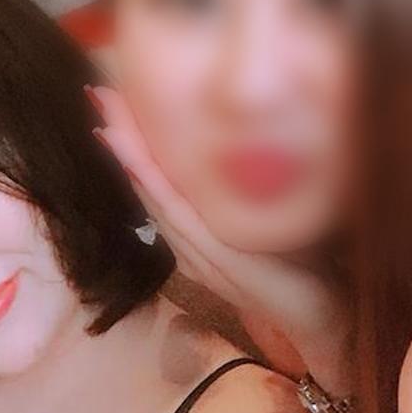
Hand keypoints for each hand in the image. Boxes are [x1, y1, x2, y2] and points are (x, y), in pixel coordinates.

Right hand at [87, 85, 352, 393]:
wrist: (314, 319)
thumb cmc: (294, 272)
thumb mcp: (262, 227)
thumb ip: (243, 203)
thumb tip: (239, 156)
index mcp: (196, 235)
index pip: (159, 183)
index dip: (134, 144)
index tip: (115, 102)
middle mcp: (189, 244)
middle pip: (147, 184)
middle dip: (121, 138)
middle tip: (97, 94)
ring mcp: (199, 253)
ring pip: (155, 197)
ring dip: (128, 157)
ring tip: (107, 119)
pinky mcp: (216, 259)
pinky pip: (180, 218)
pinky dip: (155, 188)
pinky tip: (140, 163)